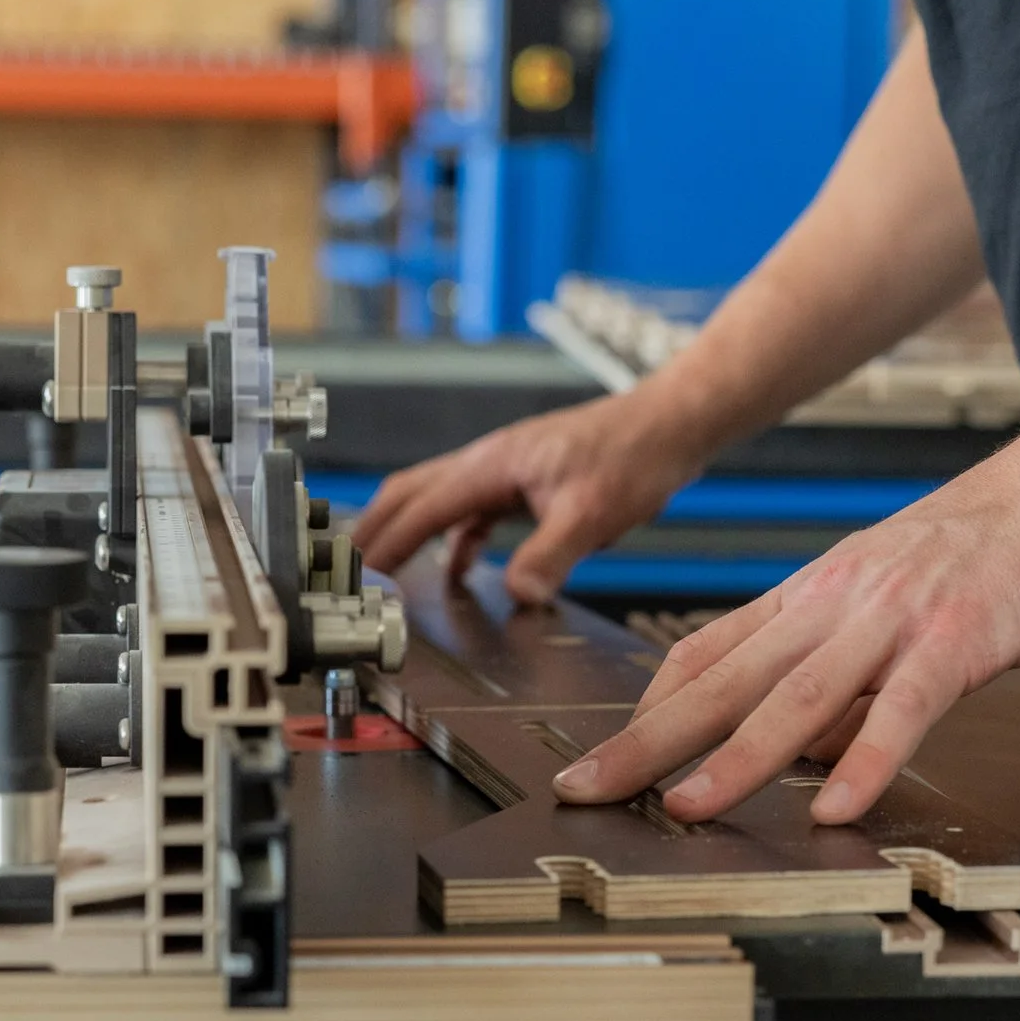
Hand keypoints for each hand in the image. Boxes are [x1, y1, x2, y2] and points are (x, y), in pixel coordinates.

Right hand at [353, 393, 699, 603]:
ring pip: (438, 500)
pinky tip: (459, 570)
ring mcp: (506, 470)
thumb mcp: (591, 514)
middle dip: (376, 529)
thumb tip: (518, 596)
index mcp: (492, 465)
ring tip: (386, 571)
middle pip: (412, 493)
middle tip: (348, 568)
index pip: (421, 507)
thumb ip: (550, 556)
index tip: (358, 573)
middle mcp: (489, 462)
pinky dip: (455, 540)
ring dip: (410, 533)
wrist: (670, 424)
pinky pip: (474, 512)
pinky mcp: (526, 481)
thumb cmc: (633, 454)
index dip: (386, 542)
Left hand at [548, 434, 1019, 824]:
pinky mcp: (958, 636)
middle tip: (585, 790)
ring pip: (797, 697)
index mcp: (815, 594)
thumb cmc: (992, 547)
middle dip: (647, 741)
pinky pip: (904, 707)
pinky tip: (837, 807)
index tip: (601, 759)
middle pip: (724, 681)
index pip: (706, 653)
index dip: (648, 709)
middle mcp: (837, 601)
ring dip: (735, 759)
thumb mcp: (892, 604)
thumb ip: (842, 679)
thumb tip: (797, 753)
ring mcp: (894, 617)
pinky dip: (866, 759)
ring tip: (684, 808)